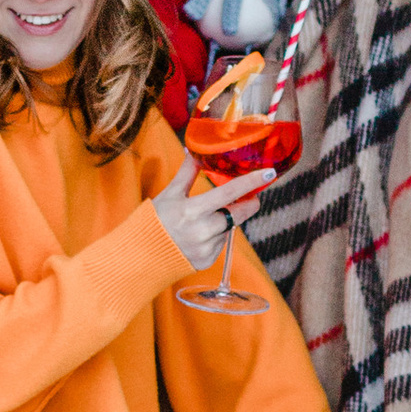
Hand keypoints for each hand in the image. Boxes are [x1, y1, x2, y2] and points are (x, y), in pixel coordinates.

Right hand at [148, 158, 274, 272]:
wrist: (141, 256)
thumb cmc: (154, 221)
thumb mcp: (170, 194)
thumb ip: (187, 173)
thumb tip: (194, 150)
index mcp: (193, 211)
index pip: (229, 193)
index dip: (251, 183)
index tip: (269, 173)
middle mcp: (203, 231)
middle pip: (240, 213)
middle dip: (248, 203)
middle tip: (248, 196)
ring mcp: (207, 248)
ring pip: (230, 228)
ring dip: (225, 220)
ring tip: (204, 220)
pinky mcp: (208, 260)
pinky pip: (221, 243)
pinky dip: (215, 236)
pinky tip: (199, 236)